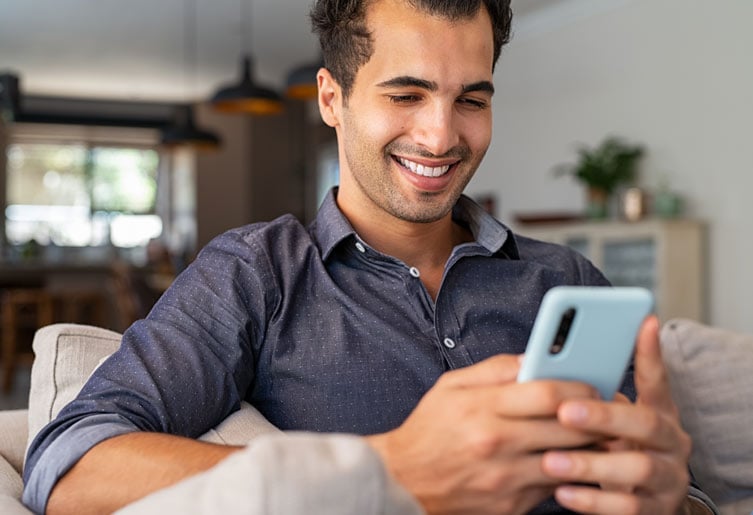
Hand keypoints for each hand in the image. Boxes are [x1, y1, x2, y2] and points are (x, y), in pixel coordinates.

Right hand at [366, 354, 601, 514]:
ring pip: (570, 461)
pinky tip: (572, 460)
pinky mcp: (511, 506)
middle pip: (569, 428)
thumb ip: (494, 370)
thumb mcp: (450, 386)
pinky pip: (555, 488)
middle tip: (613, 408)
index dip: (581, 386)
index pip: (548, 394)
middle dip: (599, 416)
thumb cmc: (428, 430)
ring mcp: (506, 479)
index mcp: (482, 409)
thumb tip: (534, 358)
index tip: (594, 383)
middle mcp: (497, 444)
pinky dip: (569, 473)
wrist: (403, 481)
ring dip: (593, 447)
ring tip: (601, 434)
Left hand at [541, 315, 692, 513]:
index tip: (642, 324)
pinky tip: (561, 492)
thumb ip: (591, 397)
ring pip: (637, 468)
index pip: (657, 380)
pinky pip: (627, 507)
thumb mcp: (609, 421)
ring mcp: (667, 478)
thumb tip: (545, 365)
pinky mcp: (655, 511)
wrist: (638, 503)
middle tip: (564, 411)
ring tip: (550, 460)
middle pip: (646, 424)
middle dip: (604, 416)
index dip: (650, 354)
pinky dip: (592, 500)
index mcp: (659, 413)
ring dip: (591, 463)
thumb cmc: (613, 450)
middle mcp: (670, 442)